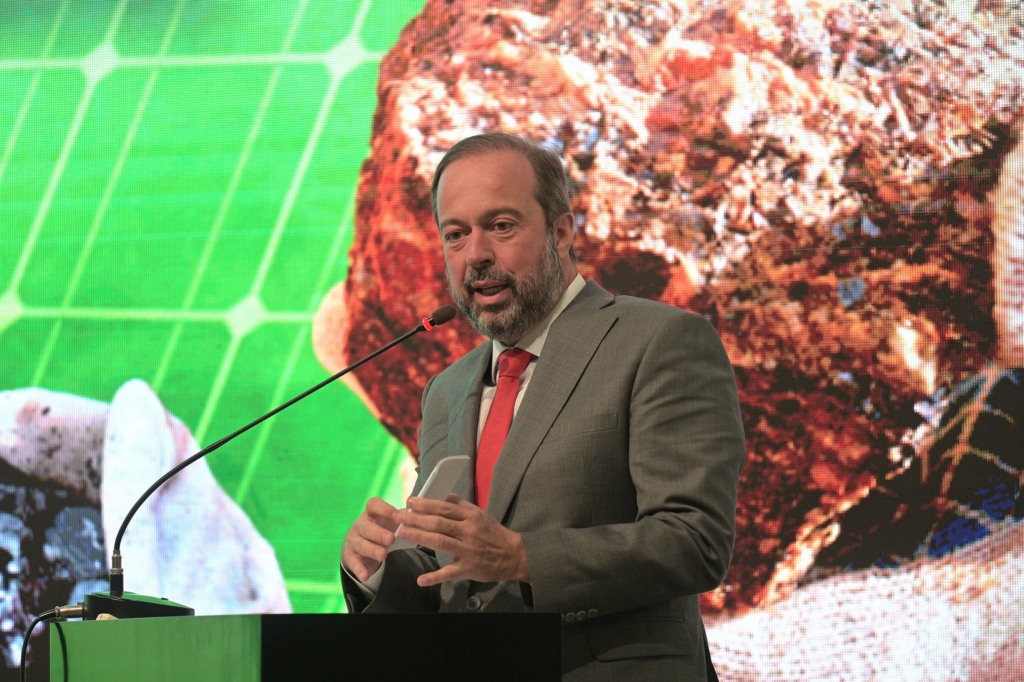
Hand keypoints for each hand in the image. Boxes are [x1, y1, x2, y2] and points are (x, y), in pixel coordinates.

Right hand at [342, 497, 399, 581]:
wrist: (363, 545)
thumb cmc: (382, 529)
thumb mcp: (390, 522)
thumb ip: (402, 518)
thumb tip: (418, 514)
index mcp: (371, 513)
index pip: (374, 505)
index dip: (384, 510)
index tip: (397, 516)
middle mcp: (360, 525)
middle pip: (366, 527)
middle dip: (379, 533)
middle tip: (391, 539)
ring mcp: (353, 540)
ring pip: (360, 544)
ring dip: (371, 550)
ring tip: (383, 556)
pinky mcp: (350, 555)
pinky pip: (353, 562)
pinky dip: (359, 570)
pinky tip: (365, 576)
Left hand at [392, 494, 529, 586]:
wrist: (513, 555)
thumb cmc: (493, 533)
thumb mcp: (479, 514)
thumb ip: (460, 506)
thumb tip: (442, 496)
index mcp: (471, 516)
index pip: (444, 507)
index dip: (426, 504)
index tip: (410, 501)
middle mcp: (468, 531)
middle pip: (438, 522)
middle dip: (416, 518)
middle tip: (398, 515)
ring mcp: (467, 550)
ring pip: (439, 541)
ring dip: (419, 537)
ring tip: (401, 533)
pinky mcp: (468, 568)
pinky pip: (449, 573)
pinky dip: (434, 577)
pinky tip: (420, 580)